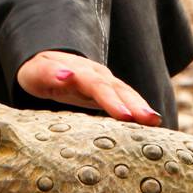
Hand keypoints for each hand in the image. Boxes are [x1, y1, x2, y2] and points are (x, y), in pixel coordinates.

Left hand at [17, 50, 161, 124]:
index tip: (124, 115)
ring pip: (128, 94)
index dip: (112, 101)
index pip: (98, 86)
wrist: (46, 67)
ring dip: (142, 107)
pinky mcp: (111, 94)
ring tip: (156, 122)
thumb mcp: (36, 73)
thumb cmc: (37, 74)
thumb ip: (50, 73)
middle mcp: (99, 75)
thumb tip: (66, 74)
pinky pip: (128, 101)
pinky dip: (140, 111)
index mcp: (81, 71)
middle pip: (119, 90)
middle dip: (135, 105)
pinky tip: (152, 125)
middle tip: (150, 120)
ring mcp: (107, 84)